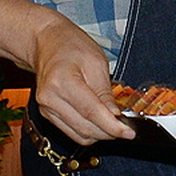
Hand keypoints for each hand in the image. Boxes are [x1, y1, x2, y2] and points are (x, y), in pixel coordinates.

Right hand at [33, 16, 135, 145]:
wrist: (48, 41)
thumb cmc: (72, 45)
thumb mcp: (96, 61)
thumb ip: (105, 92)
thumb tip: (115, 117)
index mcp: (61, 80)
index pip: (90, 112)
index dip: (111, 126)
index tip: (129, 133)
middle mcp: (49, 98)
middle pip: (84, 128)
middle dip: (108, 132)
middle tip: (126, 128)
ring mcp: (46, 108)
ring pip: (78, 135)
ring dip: (99, 134)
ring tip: (113, 123)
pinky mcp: (47, 114)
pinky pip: (71, 131)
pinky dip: (88, 131)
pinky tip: (99, 122)